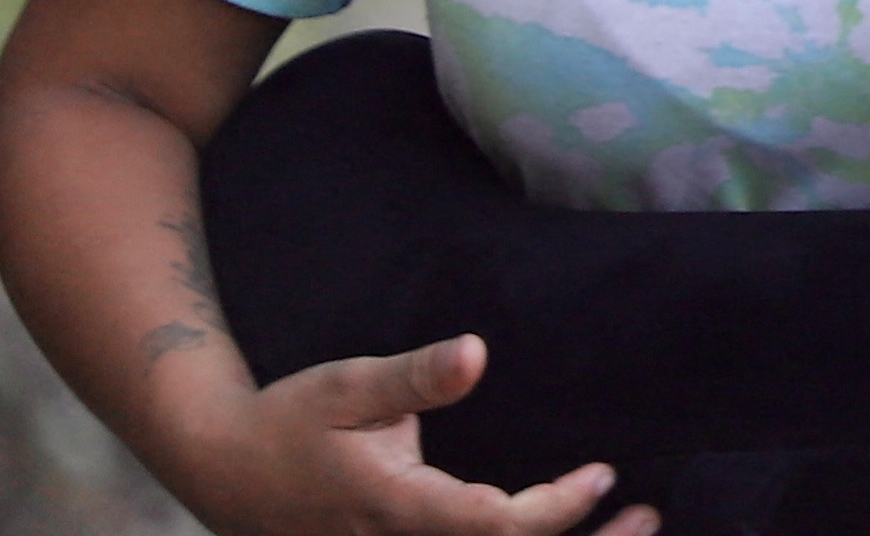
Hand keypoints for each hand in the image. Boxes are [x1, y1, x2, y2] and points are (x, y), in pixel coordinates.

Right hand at [181, 338, 648, 535]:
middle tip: (649, 519)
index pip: (493, 526)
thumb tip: (476, 352)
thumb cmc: (291, 420)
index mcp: (394, 509)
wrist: (220, 468)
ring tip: (630, 530)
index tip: (605, 474)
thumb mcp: (349, 386)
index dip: (556, 509)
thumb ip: (415, 376)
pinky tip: (551, 532)